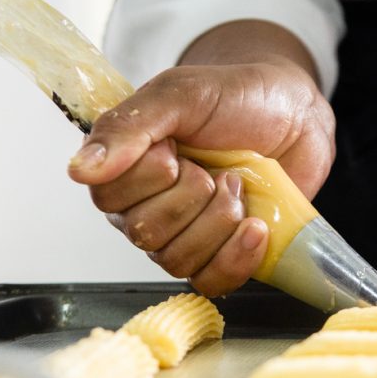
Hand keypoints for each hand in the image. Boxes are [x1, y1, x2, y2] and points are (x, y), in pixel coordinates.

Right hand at [67, 56, 334, 295]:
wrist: (296, 114)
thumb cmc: (236, 98)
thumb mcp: (180, 95)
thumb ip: (128, 126)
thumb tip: (80, 169)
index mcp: (125, 167)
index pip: (107, 198)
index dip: (149, 178)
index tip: (176, 149)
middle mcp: (147, 207)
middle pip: (143, 234)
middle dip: (192, 196)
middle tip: (213, 168)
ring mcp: (184, 235)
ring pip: (177, 260)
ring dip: (218, 220)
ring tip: (237, 188)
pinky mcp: (220, 256)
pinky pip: (210, 282)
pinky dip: (236, 257)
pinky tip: (255, 226)